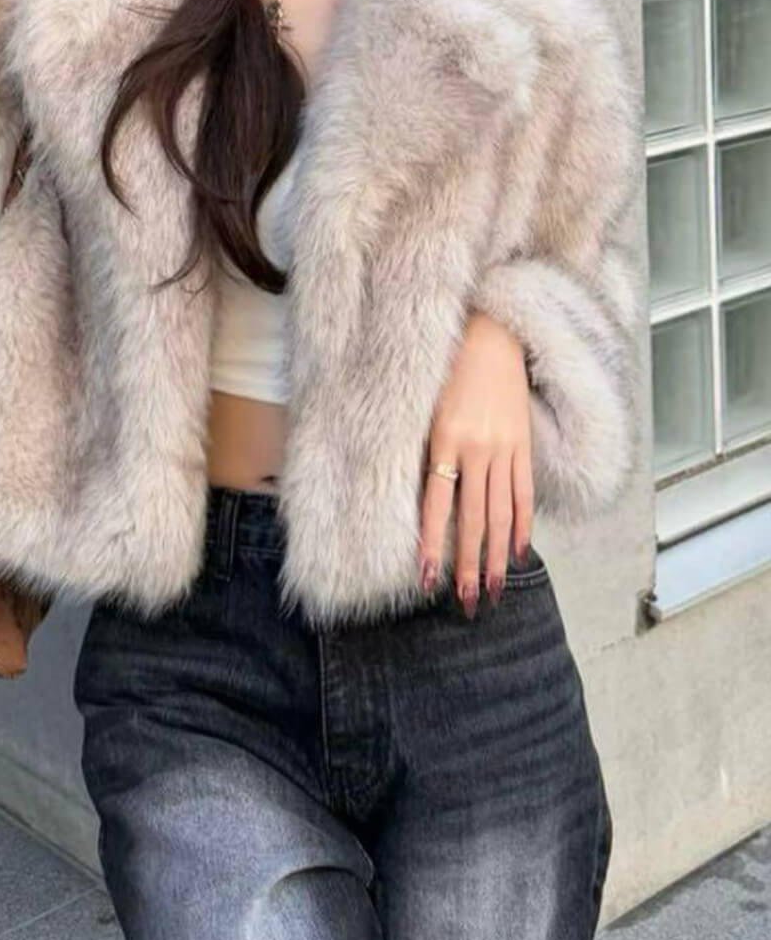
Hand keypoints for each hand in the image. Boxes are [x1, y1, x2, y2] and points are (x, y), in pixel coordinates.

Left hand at [418, 311, 533, 616]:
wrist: (492, 337)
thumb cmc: (447, 372)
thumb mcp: (425, 409)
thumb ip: (422, 451)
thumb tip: (417, 498)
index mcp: (445, 440)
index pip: (436, 504)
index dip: (432, 544)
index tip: (426, 579)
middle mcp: (477, 448)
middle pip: (472, 519)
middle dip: (468, 565)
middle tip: (466, 602)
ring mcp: (505, 449)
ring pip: (500, 514)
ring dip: (496, 557)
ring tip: (492, 589)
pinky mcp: (523, 445)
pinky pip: (523, 493)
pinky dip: (521, 524)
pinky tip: (518, 551)